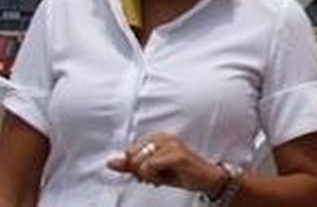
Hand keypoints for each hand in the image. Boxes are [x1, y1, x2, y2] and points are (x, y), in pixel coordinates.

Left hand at [108, 133, 224, 196]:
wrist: (205, 179)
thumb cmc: (180, 172)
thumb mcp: (152, 171)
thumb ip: (131, 166)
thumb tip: (110, 162)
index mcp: (159, 137)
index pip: (130, 150)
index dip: (134, 166)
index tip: (146, 173)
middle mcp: (165, 137)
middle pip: (132, 154)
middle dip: (138, 171)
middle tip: (153, 177)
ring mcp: (172, 144)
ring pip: (140, 161)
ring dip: (147, 175)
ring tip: (159, 178)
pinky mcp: (177, 154)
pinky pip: (150, 165)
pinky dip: (153, 177)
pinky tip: (163, 179)